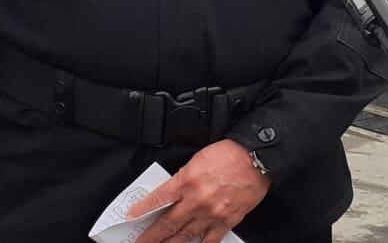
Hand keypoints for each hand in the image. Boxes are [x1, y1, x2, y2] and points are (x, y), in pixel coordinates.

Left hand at [128, 139, 268, 242]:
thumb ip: (183, 179)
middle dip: (150, 237)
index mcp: (186, 181)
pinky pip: (209, 241)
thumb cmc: (229, 154)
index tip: (130, 217)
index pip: (157, 199)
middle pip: (167, 224)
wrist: (256, 159)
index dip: (142, 210)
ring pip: (184, 236)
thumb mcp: (198, 160)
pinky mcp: (226, 221)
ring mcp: (210, 214)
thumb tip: (172, 193)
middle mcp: (196, 200)